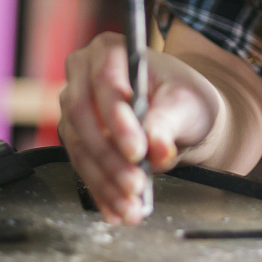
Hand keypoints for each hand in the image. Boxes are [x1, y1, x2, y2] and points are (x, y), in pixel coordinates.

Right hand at [58, 32, 221, 223]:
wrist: (182, 113)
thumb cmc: (184, 97)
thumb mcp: (185, 102)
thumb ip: (167, 122)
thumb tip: (156, 148)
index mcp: (110, 50)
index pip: (104, 82)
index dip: (117, 119)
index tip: (137, 151)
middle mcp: (84, 75)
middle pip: (83, 116)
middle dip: (109, 157)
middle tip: (135, 184)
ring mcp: (76, 107)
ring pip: (81, 147)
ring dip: (104, 181)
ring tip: (130, 206)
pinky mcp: (77, 138)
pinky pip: (83, 167)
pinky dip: (101, 192)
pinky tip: (117, 210)